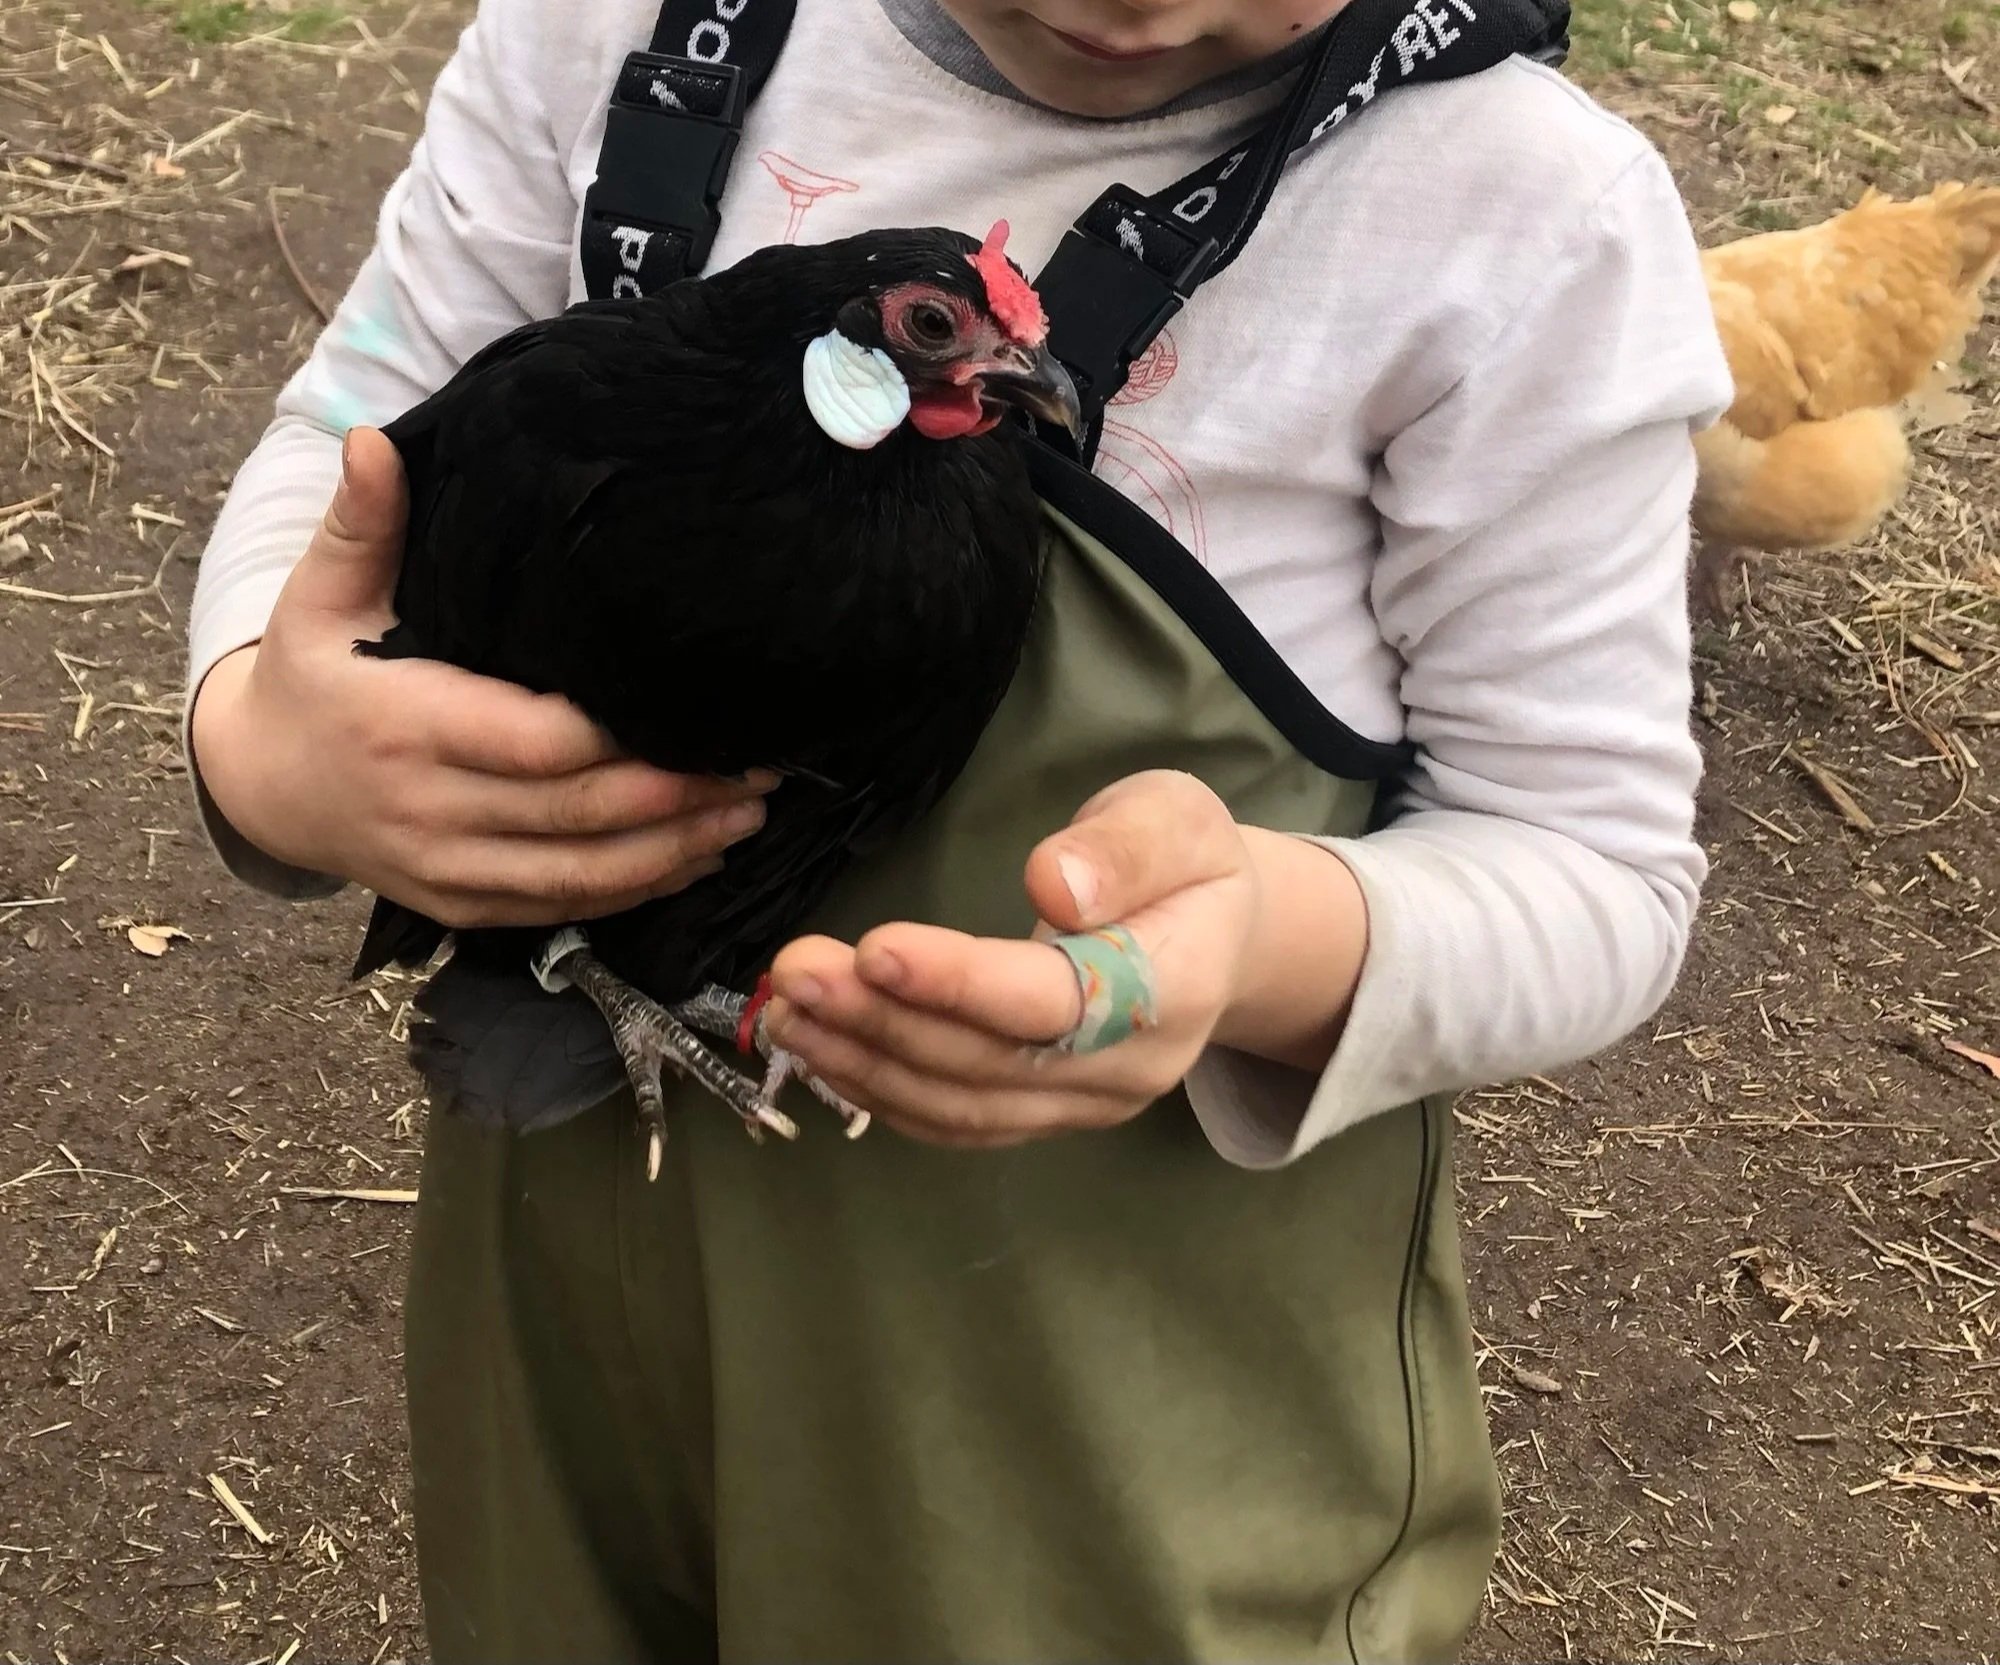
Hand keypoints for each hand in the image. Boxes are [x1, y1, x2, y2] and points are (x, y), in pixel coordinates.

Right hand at [190, 427, 774, 928]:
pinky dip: (634, 892)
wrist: (260, 786)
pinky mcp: (461, 907)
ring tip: (749, 815)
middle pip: (577, 813)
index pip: (536, 740)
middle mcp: (429, 809)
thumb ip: (361, 524)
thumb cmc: (309, 675)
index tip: (696, 710)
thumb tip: (374, 440)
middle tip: (763, 768)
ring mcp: (447, 869)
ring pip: (581, 874)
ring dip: (674, 851)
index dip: (620, 736)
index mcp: (406, 725)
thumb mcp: (318, 595)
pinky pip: (560, 908)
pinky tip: (696, 861)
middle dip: (678, 794)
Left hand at [763, 770, 1357, 1147]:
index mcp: (1176, 990)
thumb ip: (1125, 848)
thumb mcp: (1176, 817)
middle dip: (884, 1019)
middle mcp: (1132, 1069)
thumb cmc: (1187, 862)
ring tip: (787, 1009)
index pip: (1057, 1001)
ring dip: (865, 1062)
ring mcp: (1087, 1106)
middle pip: (993, 1062)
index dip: (963, 983)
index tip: (875, 948)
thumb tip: (1053, 885)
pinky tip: (823, 1051)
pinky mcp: (1045, 1117)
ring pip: (964, 1104)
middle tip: (795, 969)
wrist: (1216, 934)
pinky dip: (881, 1092)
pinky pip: (958, 1123)